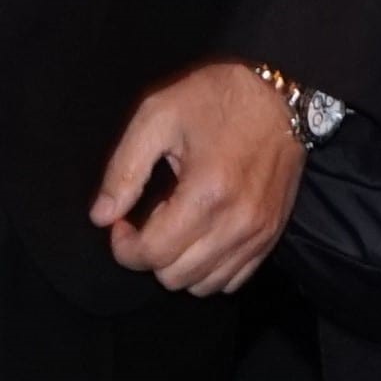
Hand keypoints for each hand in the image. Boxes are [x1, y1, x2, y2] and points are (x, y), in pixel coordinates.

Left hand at [88, 62, 304, 295]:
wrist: (278, 94)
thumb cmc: (214, 99)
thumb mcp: (157, 117)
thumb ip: (124, 170)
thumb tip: (101, 217)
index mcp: (206, 193)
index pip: (153, 255)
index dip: (125, 246)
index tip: (122, 221)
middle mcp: (236, 223)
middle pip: (175, 277)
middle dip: (150, 254)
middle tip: (149, 218)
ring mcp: (258, 234)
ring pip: (204, 285)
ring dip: (179, 264)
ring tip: (177, 224)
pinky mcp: (271, 236)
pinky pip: (232, 280)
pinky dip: (209, 268)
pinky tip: (201, 234)